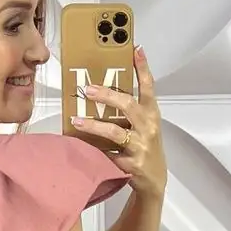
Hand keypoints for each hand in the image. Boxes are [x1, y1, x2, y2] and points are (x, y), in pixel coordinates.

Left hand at [72, 45, 166, 199]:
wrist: (155, 180)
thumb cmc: (146, 147)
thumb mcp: (145, 125)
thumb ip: (130, 110)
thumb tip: (102, 92)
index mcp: (152, 114)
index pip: (149, 87)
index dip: (143, 68)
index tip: (135, 49)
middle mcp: (148, 127)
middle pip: (128, 105)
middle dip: (107, 96)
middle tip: (87, 89)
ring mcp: (140, 146)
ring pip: (115, 132)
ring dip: (93, 125)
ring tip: (76, 120)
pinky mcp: (131, 164)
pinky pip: (108, 154)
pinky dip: (94, 150)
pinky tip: (80, 146)